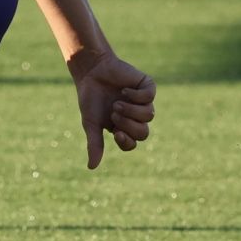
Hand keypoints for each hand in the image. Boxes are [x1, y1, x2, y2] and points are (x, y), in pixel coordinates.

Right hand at [67, 50, 155, 169]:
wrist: (91, 72)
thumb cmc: (90, 98)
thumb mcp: (91, 123)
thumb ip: (94, 144)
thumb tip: (91, 168)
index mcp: (123, 127)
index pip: (132, 143)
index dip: (127, 141)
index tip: (116, 133)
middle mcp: (136, 116)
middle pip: (144, 132)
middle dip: (128, 124)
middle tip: (114, 113)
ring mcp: (143, 101)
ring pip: (149, 115)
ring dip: (131, 110)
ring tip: (118, 102)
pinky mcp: (147, 86)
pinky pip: (150, 97)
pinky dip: (136, 95)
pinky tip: (124, 90)